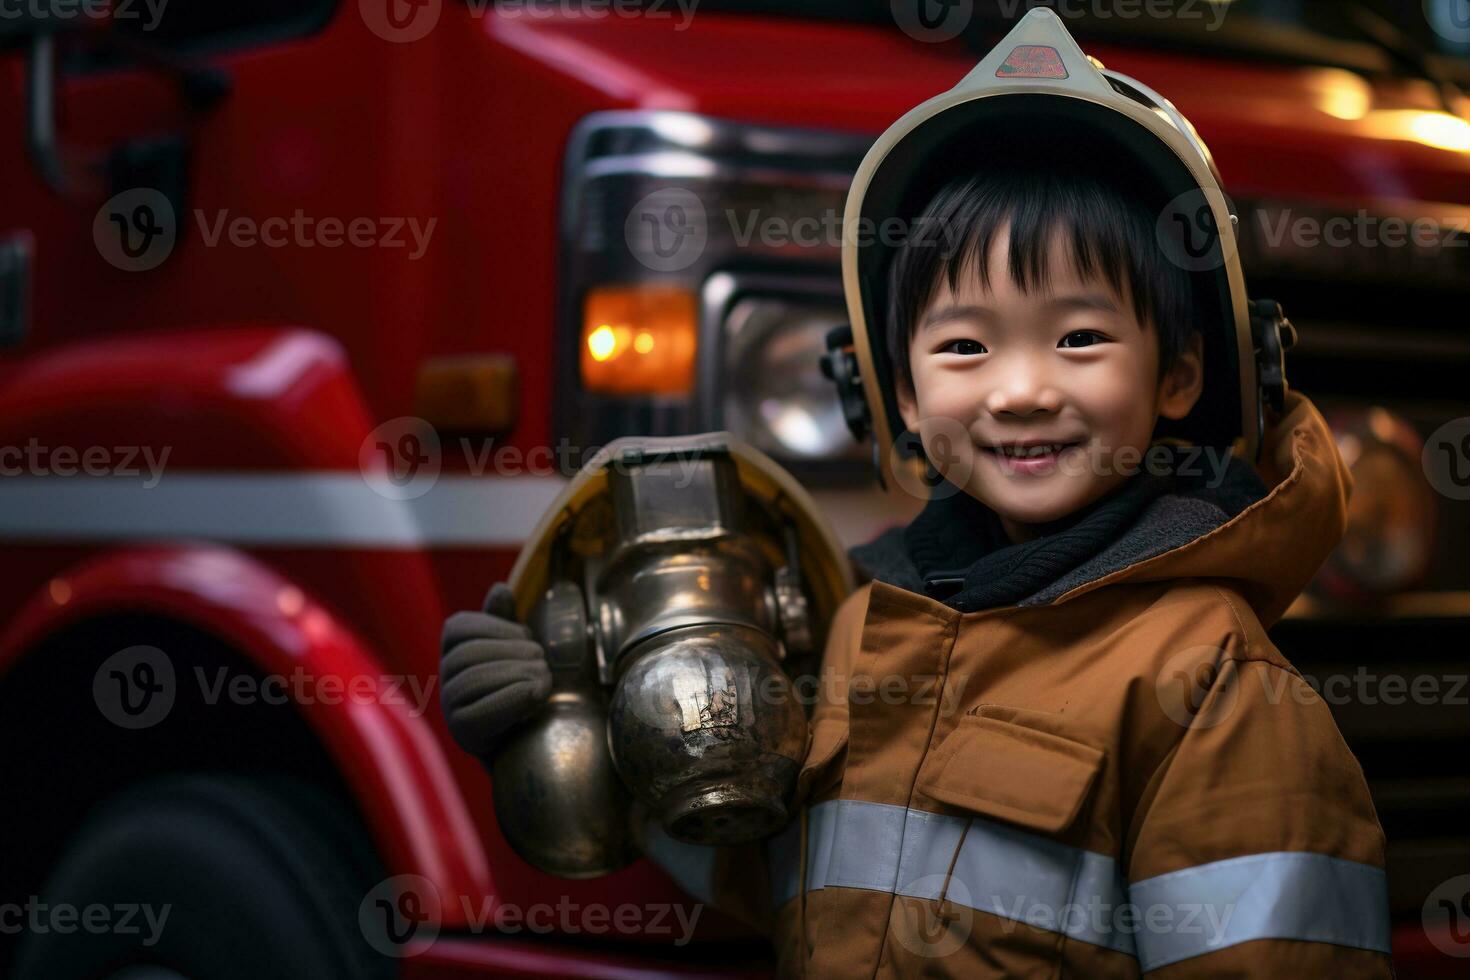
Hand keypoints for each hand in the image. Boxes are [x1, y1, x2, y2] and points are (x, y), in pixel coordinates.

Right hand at [439, 582, 551, 756]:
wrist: (540, 741)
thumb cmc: (531, 689)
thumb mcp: (520, 650)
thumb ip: (506, 622)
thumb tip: (500, 589)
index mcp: (455, 654)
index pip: (457, 627)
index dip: (496, 626)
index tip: (526, 636)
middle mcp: (446, 682)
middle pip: (468, 654)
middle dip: (513, 652)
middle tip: (542, 662)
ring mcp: (451, 710)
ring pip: (474, 679)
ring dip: (518, 674)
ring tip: (545, 679)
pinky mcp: (464, 734)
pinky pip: (479, 713)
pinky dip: (512, 699)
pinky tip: (535, 694)